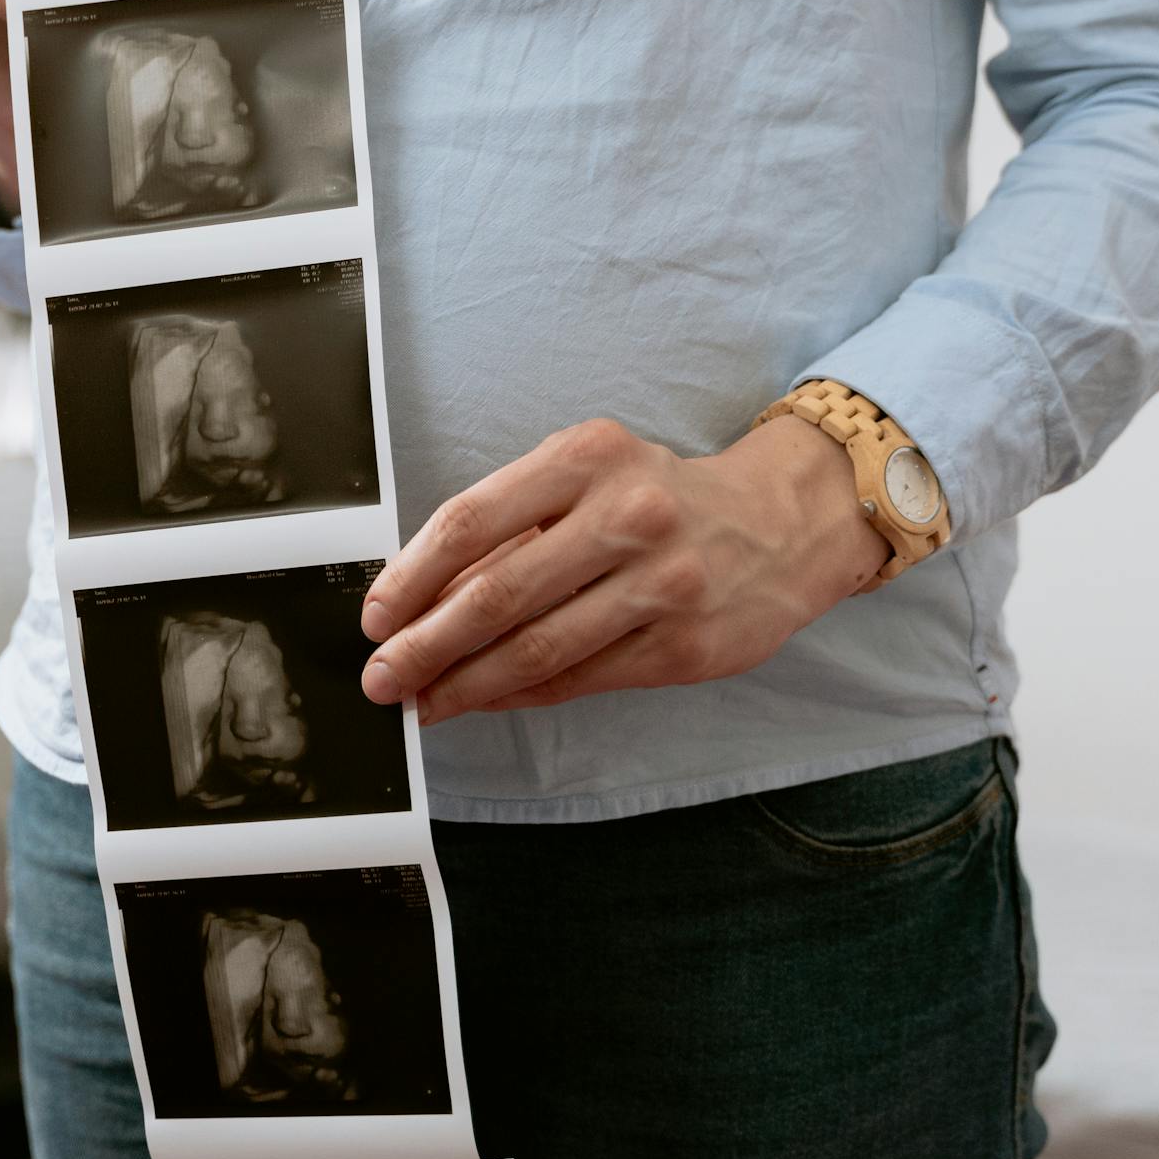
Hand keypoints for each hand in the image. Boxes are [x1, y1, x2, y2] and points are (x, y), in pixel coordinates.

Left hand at [358, 416, 892, 723]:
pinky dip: (518, 695)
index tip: (376, 615)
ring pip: (534, 649)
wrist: (783, 523)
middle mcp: (625, 516)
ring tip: (421, 700)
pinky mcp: (683, 646)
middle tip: (381, 676)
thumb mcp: (589, 478)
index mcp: (586, 458)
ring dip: (464, 683)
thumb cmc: (662, 498)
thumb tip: (423, 597)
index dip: (411, 577)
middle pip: (495, 594)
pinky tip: (483, 700)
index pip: (472, 521)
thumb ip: (514, 527)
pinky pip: (578, 678)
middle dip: (424, 644)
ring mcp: (661, 585)